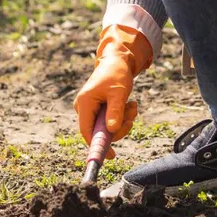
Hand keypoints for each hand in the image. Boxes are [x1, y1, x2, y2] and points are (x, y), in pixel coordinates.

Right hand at [73, 24, 151, 157]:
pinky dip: (121, 116)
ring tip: (132, 106)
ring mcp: (90, 108)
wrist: (117, 60)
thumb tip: (112, 130)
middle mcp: (84, 107)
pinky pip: (110, 121)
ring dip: (122, 120)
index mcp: (85, 103)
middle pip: (99, 131)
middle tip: (131, 117)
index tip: (110, 156)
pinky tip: (129, 105)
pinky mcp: (98, 109)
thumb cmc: (116, 73)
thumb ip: (115, 112)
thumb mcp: (119, 93)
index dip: (97, 145)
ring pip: (107, 127)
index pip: (87, 131)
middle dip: (118, 127)